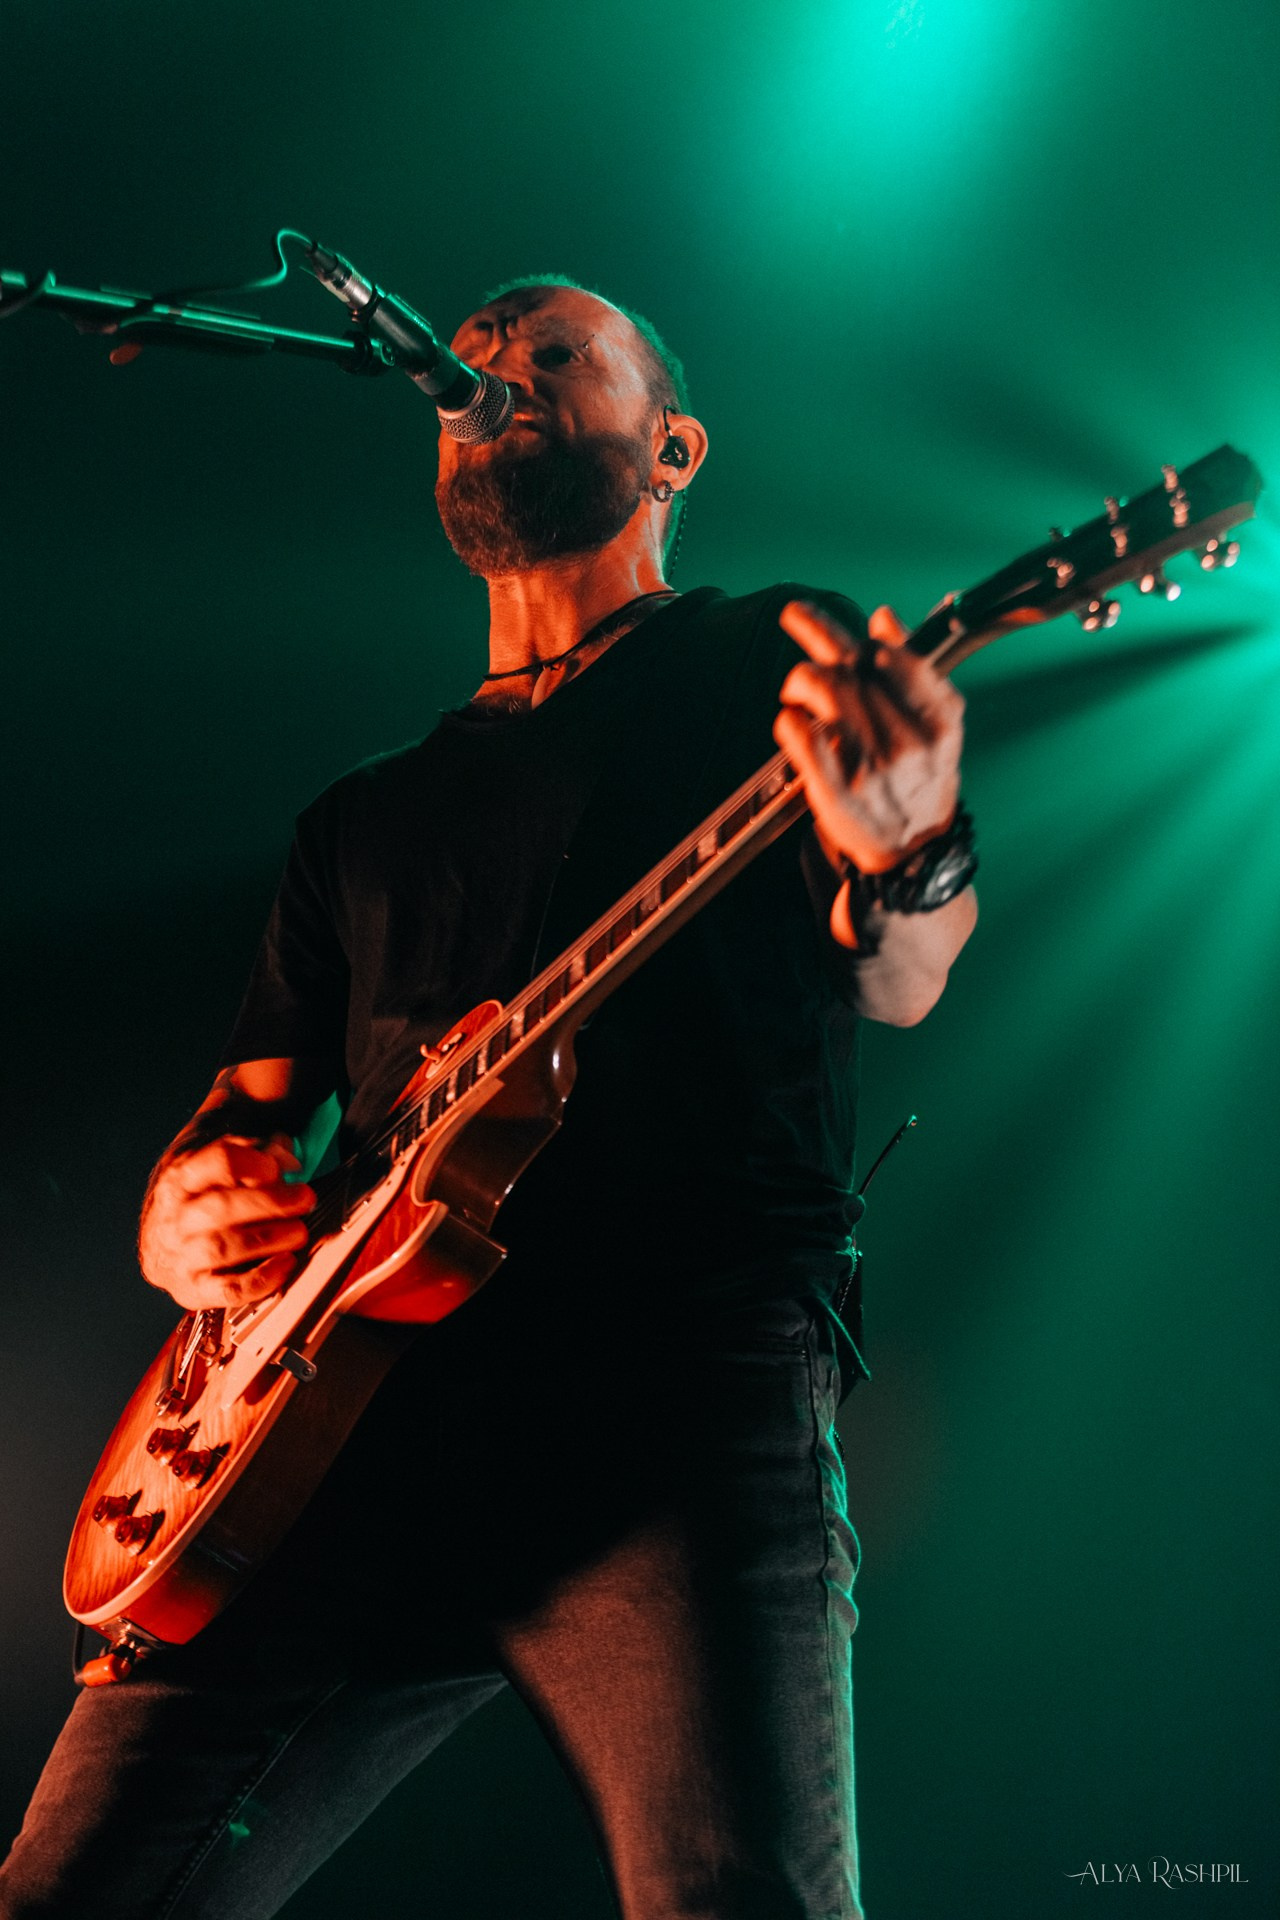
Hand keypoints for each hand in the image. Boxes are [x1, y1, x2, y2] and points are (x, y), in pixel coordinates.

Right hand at [139, 1133, 315, 1312]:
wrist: (158, 1244)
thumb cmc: (200, 1201)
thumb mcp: (213, 1168)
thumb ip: (253, 1154)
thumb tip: (287, 1154)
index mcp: (181, 1179)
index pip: (218, 1162)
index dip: (254, 1163)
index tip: (279, 1167)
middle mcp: (175, 1218)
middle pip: (221, 1207)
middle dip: (270, 1202)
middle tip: (304, 1199)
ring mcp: (180, 1256)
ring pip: (223, 1248)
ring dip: (269, 1238)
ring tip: (299, 1232)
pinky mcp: (193, 1290)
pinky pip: (228, 1290)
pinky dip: (261, 1279)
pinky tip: (285, 1263)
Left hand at [773, 600, 964, 874]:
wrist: (913, 849)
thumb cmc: (922, 779)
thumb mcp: (939, 724)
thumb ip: (915, 669)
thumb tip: (884, 618)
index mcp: (937, 723)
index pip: (890, 658)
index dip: (863, 639)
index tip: (849, 635)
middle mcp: (905, 743)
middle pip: (849, 669)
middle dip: (817, 634)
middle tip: (796, 614)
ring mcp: (869, 768)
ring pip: (823, 692)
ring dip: (800, 678)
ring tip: (797, 685)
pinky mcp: (835, 791)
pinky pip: (802, 737)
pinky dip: (789, 720)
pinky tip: (790, 719)